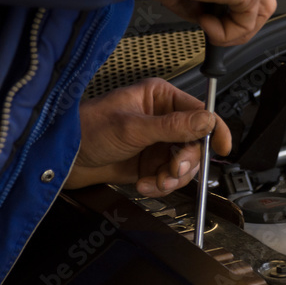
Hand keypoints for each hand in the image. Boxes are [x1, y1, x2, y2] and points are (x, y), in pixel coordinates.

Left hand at [66, 78, 231, 196]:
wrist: (62, 158)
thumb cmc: (86, 130)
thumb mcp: (133, 128)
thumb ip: (173, 126)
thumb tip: (206, 121)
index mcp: (160, 99)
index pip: (200, 113)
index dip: (214, 131)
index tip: (223, 148)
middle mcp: (163, 119)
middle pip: (195, 144)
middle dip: (185, 162)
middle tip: (172, 171)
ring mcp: (157, 143)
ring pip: (185, 165)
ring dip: (172, 178)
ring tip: (155, 182)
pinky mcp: (151, 163)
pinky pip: (170, 177)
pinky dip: (161, 185)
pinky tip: (145, 184)